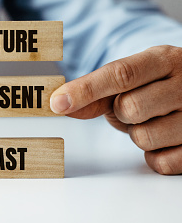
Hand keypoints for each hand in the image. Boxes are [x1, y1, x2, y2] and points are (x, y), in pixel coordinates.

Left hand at [50, 45, 181, 174]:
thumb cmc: (156, 85)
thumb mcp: (131, 79)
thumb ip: (95, 91)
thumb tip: (60, 104)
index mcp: (165, 60)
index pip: (121, 74)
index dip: (85, 90)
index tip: (57, 103)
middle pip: (130, 108)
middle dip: (122, 113)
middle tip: (135, 108)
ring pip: (144, 138)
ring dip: (138, 134)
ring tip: (153, 120)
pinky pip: (160, 163)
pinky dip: (154, 156)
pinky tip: (164, 138)